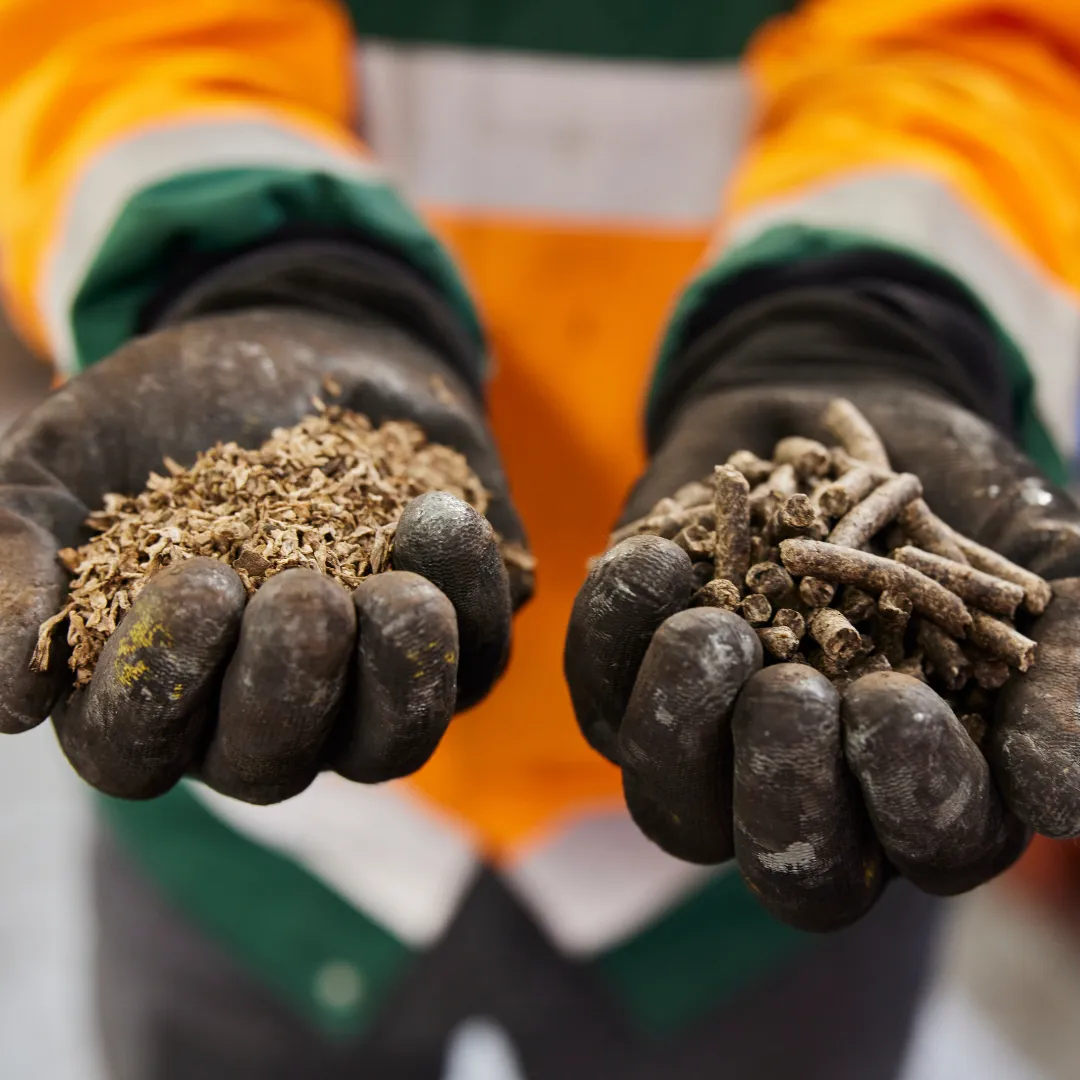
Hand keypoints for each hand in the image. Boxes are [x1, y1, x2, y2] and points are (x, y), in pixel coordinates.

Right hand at [0, 307, 529, 803]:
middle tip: (301, 596)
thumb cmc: (166, 418)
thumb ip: (13, 561)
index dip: (163, 685)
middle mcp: (262, 707)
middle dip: (287, 687)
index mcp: (157, 687)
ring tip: (398, 595)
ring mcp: (366, 681)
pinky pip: (478, 656)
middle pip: (273, 761)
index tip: (193, 582)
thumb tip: (9, 701)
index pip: (141, 744)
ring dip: (399, 681)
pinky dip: (470, 597)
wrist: (293, 344)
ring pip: (390, 741)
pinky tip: (442, 519)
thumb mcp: (61, 469)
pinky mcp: (455, 634)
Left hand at [566, 378, 1079, 931]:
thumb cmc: (953, 501)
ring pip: (670, 802)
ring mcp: (708, 740)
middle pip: (782, 865)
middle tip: (795, 691)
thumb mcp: (1041, 573)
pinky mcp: (628, 678)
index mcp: (921, 781)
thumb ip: (1070, 683)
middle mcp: (810, 784)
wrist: (836, 412)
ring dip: (684, 724)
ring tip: (715, 629)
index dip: (911, 796)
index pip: (923, 843)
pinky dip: (614, 634)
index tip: (895, 702)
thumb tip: (1058, 798)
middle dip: (784, 787)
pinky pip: (597, 690)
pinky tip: (655, 563)